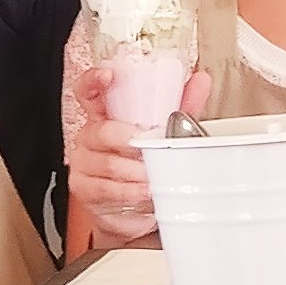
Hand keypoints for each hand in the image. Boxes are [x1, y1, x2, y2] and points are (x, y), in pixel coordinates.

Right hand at [62, 55, 209, 248]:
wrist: (133, 209)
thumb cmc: (145, 164)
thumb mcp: (165, 132)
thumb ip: (183, 105)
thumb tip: (200, 80)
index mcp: (105, 115)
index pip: (88, 90)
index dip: (94, 80)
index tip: (108, 75)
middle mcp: (90, 136)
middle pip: (102, 131)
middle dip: (129, 140)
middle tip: (149, 147)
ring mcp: (84, 163)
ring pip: (108, 163)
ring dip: (137, 172)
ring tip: (155, 177)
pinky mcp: (84, 189)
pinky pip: (106, 189)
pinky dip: (130, 192)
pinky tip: (144, 192)